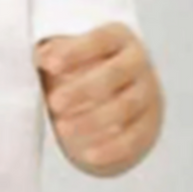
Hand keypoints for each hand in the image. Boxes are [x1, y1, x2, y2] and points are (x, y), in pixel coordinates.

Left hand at [35, 23, 163, 176]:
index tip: (48, 64)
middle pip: (115, 74)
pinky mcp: (150, 124)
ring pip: (126, 106)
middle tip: (54, 102)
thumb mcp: (66, 53)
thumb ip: (54, 53)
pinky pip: (135, 138)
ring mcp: (149, 93)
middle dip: (83, 89)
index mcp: (118, 37)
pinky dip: (111, 148)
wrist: (112, 91)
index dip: (74, 51)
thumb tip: (42, 58)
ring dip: (93, 120)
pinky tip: (88, 154)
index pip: (101, 39)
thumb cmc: (81, 64)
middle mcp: (138, 62)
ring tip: (62, 127)